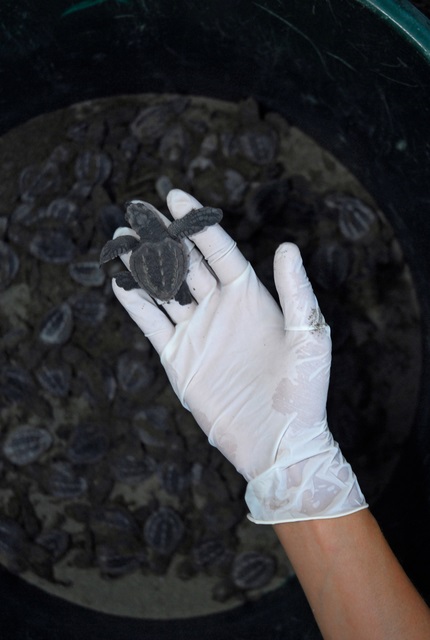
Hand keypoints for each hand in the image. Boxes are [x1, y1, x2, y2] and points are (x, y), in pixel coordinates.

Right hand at [111, 189, 366, 522]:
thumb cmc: (303, 389)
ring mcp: (198, 331)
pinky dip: (136, 304)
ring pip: (164, 289)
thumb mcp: (308, 337)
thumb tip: (287, 246)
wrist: (277, 440)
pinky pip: (152, 324)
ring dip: (143, 265)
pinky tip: (120, 282)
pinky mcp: (179, 357)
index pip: (219, 251)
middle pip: (185, 264)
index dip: (197, 225)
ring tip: (121, 240)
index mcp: (250, 297)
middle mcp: (221, 308)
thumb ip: (296, 292)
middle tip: (137, 212)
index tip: (176, 199)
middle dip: (162, 237)